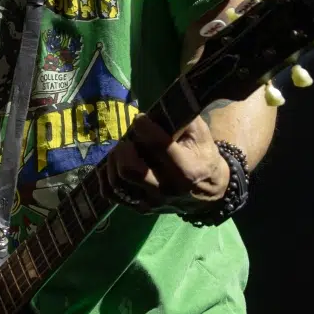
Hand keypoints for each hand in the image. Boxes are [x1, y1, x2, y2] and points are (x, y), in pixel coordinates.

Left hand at [106, 111, 229, 212]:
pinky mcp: (140, 208)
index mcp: (186, 170)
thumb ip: (180, 118)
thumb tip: (156, 106)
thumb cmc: (202, 155)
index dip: (143, 127)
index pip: (158, 146)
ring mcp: (152, 202)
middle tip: (129, 139)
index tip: (141, 119)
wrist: (208, 191)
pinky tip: (112, 164)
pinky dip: (105, 177)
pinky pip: (111, 195)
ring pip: (117, 182)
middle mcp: (167, 189)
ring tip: (122, 150)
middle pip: (130, 169)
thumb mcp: (200, 134)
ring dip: (113, 160)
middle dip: (124, 148)